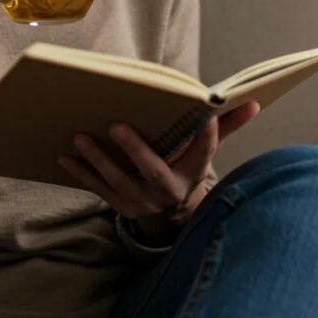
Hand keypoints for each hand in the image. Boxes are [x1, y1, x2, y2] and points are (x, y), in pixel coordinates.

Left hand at [58, 101, 259, 242]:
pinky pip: (98, 190)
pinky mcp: (121, 207)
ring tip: (80, 136)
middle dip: (135, 149)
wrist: (170, 216)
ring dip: (98, 160)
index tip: (206, 112)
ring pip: (119, 181)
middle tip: (115, 125)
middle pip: (153, 171)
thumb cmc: (185, 168)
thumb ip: (225, 127)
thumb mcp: (204, 153)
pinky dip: (80, 173)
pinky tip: (64, 157)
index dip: (206, 134)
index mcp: (193, 172)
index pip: (203, 151)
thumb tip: (253, 101)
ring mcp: (143, 202)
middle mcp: (169, 190)